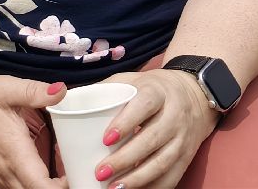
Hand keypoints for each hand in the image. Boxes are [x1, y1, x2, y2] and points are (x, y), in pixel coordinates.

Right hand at [0, 75, 66, 188]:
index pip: (38, 185)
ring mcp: (0, 175)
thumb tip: (62, 90)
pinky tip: (52, 175)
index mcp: (14, 151)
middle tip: (80, 173)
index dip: (59, 187)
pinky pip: (18, 188)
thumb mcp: (7, 88)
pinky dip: (36, 186)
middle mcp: (7, 170)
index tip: (75, 174)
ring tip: (70, 175)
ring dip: (47, 188)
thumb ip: (35, 91)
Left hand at [94, 68, 218, 187]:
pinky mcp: (186, 156)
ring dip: (137, 179)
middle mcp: (175, 114)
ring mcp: (182, 137)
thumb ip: (104, 90)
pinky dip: (152, 188)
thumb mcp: (132, 80)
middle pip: (153, 138)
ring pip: (162, 161)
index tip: (105, 139)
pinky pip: (171, 177)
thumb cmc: (152, 90)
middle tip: (100, 172)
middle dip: (126, 159)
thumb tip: (62, 100)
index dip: (127, 122)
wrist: (194, 95)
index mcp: (159, 91)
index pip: (146, 104)